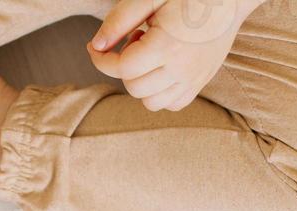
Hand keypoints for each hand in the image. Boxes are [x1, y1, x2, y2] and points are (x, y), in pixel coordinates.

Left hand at [88, 0, 256, 111]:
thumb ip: (120, 20)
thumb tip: (97, 45)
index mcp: (168, 46)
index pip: (123, 69)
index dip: (102, 59)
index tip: (96, 47)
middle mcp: (182, 69)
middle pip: (134, 87)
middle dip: (124, 67)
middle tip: (136, 39)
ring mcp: (193, 80)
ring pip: (150, 102)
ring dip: (140, 83)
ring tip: (150, 55)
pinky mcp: (200, 84)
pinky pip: (172, 104)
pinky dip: (159, 93)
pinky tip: (161, 69)